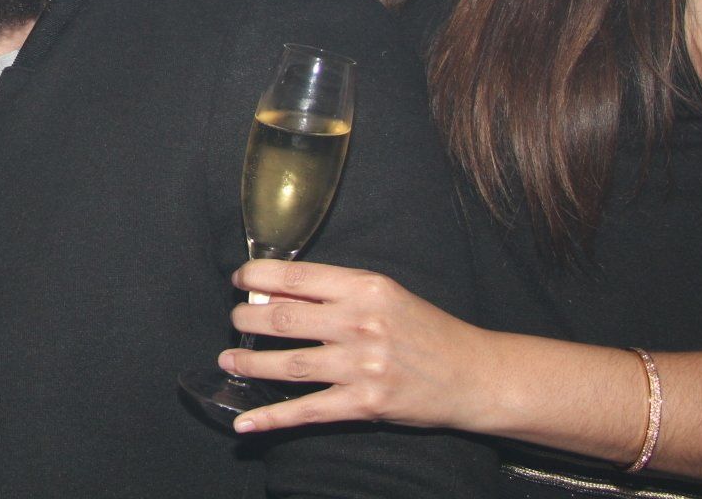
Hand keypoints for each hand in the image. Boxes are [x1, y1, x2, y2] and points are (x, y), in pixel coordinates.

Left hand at [219, 258, 497, 434]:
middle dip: (246, 319)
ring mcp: (361, 366)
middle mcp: (360, 323)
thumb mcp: (385, 295)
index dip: (256, 277)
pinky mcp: (364, 403)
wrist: (472, 375)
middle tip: (235, 320)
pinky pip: (306, 411)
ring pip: (287, 364)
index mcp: (364, 288)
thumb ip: (337, 292)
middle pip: (282, 319)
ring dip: (249, 362)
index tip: (239, 280)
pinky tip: (245, 423)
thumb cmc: (425, 330)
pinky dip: (271, 418)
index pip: (294, 277)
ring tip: (229, 359)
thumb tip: (279, 292)